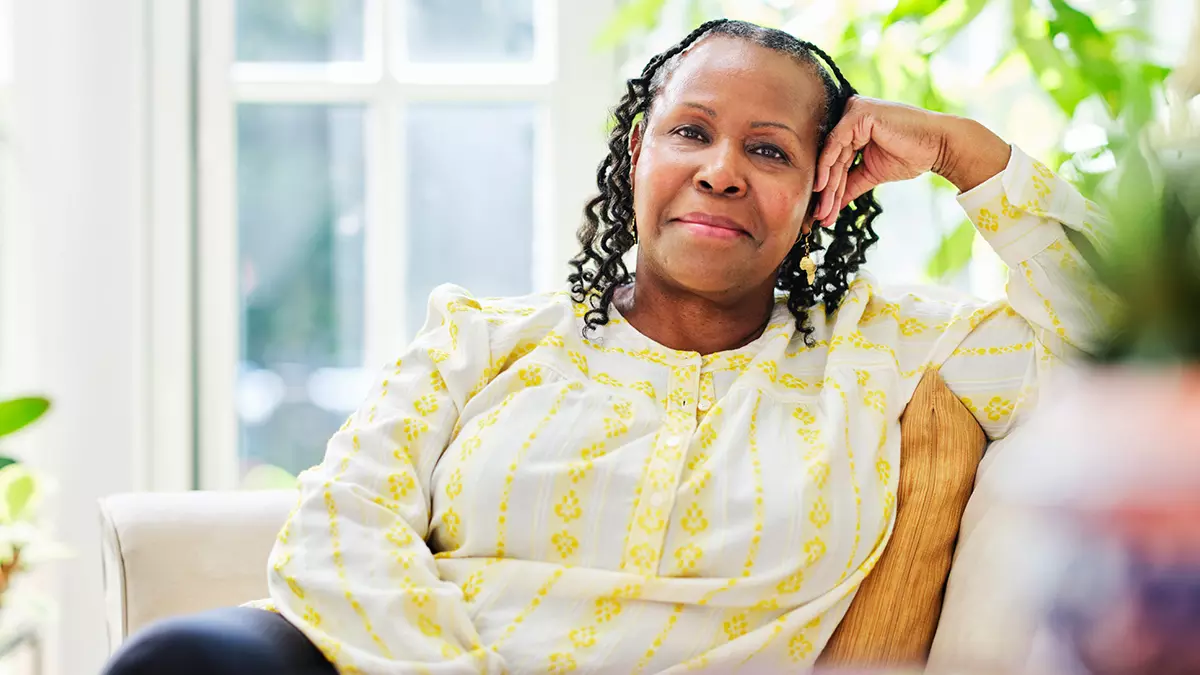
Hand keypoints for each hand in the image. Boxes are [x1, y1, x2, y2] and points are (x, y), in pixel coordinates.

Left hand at [812, 96, 1010, 224]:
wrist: (938, 147)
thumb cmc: (911, 155)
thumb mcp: (872, 173)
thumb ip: (850, 185)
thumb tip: (832, 205)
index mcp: (854, 128)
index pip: (836, 161)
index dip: (829, 189)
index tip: (821, 214)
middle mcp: (851, 116)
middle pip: (833, 159)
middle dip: (826, 192)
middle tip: (819, 217)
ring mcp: (854, 111)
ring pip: (832, 154)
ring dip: (827, 186)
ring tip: (823, 211)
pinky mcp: (859, 112)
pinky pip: (836, 142)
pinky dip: (828, 165)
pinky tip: (823, 186)